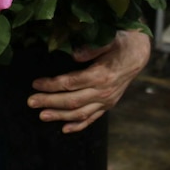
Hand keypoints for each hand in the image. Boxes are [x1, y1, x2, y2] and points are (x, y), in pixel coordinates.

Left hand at [26, 29, 150, 132]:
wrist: (138, 54)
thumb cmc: (120, 43)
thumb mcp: (108, 40)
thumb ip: (92, 48)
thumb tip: (75, 55)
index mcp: (101, 75)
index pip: (71, 83)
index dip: (52, 85)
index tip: (36, 84)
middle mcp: (103, 92)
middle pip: (71, 101)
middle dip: (49, 102)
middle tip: (31, 102)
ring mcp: (106, 101)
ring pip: (80, 113)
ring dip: (59, 116)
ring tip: (42, 116)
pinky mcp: (108, 105)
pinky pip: (92, 118)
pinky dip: (78, 125)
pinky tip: (64, 129)